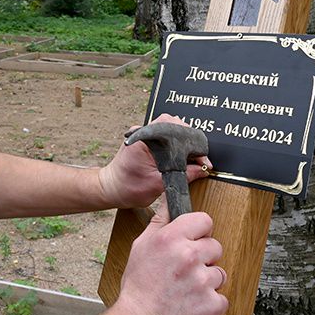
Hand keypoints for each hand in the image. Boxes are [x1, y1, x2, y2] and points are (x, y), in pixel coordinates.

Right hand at [93, 209, 227, 314]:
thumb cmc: (139, 288)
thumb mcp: (141, 246)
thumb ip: (160, 221)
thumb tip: (170, 199)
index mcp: (171, 239)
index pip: (204, 220)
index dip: (199, 231)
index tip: (194, 240)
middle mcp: (188, 256)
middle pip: (215, 246)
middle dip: (204, 257)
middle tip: (186, 270)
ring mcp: (203, 281)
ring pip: (219, 273)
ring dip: (207, 281)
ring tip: (186, 289)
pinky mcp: (212, 304)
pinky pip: (222, 297)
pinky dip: (210, 302)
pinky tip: (192, 303)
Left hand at [97, 114, 211, 209]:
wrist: (110, 189)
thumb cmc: (128, 188)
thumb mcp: (158, 185)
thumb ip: (183, 175)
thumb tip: (203, 169)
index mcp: (145, 139)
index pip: (174, 129)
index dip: (191, 142)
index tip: (201, 158)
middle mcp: (143, 132)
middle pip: (174, 125)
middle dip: (189, 140)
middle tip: (199, 158)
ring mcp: (143, 133)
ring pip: (170, 128)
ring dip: (182, 141)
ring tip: (191, 157)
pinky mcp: (145, 139)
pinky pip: (164, 135)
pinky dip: (175, 143)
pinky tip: (181, 155)